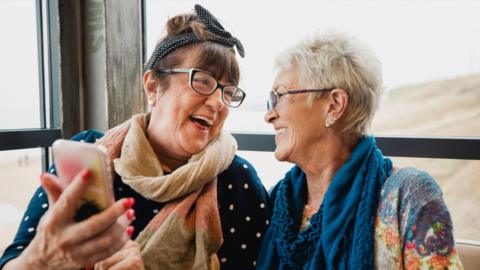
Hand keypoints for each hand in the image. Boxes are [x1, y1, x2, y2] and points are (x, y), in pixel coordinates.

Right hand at [18, 170, 134, 269]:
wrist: (42, 261)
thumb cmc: (51, 230)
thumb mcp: (50, 213)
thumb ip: (54, 193)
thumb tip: (46, 175)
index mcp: (54, 221)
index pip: (66, 202)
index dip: (77, 187)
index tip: (89, 173)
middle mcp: (65, 238)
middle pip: (94, 225)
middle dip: (114, 212)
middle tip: (129, 201)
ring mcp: (76, 252)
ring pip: (105, 240)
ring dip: (121, 226)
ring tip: (131, 213)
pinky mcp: (85, 262)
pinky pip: (108, 251)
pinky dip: (121, 240)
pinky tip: (129, 229)